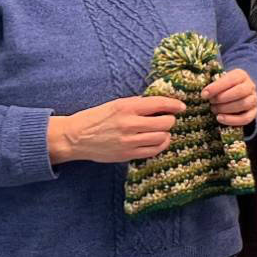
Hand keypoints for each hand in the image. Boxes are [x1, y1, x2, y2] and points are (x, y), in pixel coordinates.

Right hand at [49, 95, 182, 164]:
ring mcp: (129, 141)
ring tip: (160, 130)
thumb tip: (160, 102)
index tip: (181, 106)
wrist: (76, 137)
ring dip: (165, 133)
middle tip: (167, 119)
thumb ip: (138, 103)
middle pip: (166, 123)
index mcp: (127, 107)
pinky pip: (154, 151)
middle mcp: (130, 124)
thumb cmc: (97, 118)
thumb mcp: (117, 103)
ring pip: (163, 137)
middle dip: (170, 120)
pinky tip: (156, 141)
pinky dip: (160, 145)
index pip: (160, 103)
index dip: (175, 104)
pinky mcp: (127, 154)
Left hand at [204, 68, 256, 128]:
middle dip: (222, 98)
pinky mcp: (254, 112)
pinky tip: (220, 118)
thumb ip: (213, 84)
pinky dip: (232, 120)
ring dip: (226, 108)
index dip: (217, 87)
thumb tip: (204, 94)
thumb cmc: (224, 87)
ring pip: (243, 104)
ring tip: (214, 109)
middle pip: (240, 91)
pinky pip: (246, 118)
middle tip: (210, 102)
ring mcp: (254, 99)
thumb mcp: (220, 80)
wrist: (238, 94)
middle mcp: (250, 86)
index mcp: (241, 75)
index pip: (231, 79)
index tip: (204, 94)